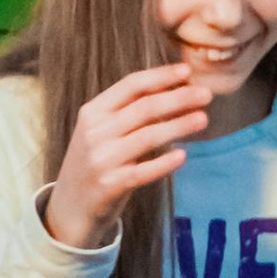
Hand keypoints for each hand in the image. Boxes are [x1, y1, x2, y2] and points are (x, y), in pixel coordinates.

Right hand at [44, 66, 213, 253]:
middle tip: (206, 94)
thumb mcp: (101, 130)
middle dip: (178, 98)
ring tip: (203, 119)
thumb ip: (128, 111)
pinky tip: (183, 155)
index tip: (187, 71)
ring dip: (179, 125)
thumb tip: (175, 89)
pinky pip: (143, 171)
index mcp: (93, 111)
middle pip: (144, 108)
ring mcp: (101, 159)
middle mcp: (95, 132)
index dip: (161, 76)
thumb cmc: (96, 161)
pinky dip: (164, 162)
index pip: (131, 85)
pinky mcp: (109, 185)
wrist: (70, 206)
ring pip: (148, 136)